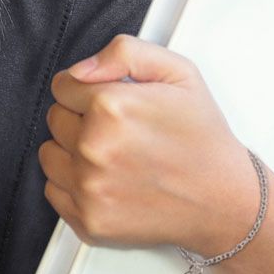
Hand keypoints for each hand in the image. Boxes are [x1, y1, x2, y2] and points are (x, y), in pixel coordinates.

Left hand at [38, 33, 259, 255]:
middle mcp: (94, 148)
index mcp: (111, 106)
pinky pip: (53, 191)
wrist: (224, 198)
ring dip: (72, 151)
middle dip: (80, 117)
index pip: (62, 86)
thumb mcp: (177, 71)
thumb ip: (125, 52)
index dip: (87, 88)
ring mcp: (90, 188)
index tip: (109, 98)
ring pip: (49, 154)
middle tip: (118, 127)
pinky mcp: (89, 221)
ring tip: (112, 153)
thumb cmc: (202, 135)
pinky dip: (73, 184)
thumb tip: (82, 69)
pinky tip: (107, 178)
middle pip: (55, 118)